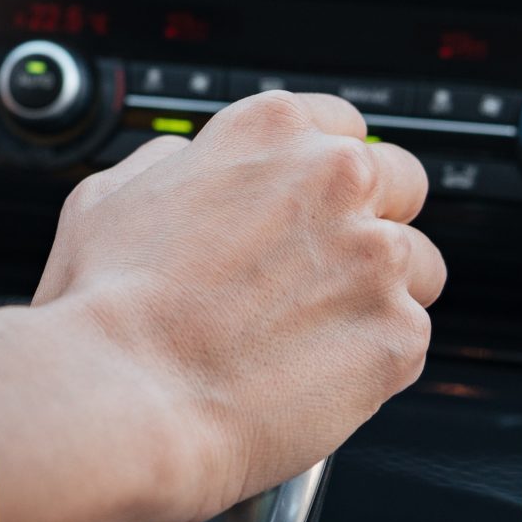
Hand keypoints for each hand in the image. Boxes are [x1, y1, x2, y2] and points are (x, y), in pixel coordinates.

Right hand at [0, 92, 443, 521]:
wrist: (124, 395)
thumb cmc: (103, 304)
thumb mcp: (109, 193)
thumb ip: (173, 167)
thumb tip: (191, 168)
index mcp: (270, 132)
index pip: (341, 127)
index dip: (323, 173)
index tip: (312, 205)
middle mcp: (335, 178)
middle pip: (400, 182)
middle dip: (371, 221)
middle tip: (322, 271)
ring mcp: (376, 256)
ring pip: (417, 265)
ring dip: (378, 293)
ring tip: (314, 335)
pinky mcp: (398, 333)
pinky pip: (407, 339)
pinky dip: (371, 360)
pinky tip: (310, 374)